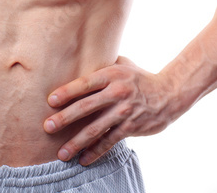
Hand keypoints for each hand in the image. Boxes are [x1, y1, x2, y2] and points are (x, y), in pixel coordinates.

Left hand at [43, 56, 175, 164]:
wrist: (169, 92)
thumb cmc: (139, 77)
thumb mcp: (122, 64)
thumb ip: (102, 64)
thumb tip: (77, 57)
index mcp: (112, 74)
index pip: (85, 83)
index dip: (67, 91)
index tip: (50, 101)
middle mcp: (116, 93)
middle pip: (86, 107)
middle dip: (65, 118)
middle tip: (47, 127)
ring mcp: (123, 112)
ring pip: (95, 129)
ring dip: (76, 142)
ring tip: (61, 153)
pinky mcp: (130, 127)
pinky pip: (109, 141)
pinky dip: (95, 151)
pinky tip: (83, 159)